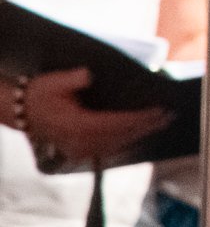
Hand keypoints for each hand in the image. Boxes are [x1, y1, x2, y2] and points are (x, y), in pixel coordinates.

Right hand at [19, 70, 170, 169]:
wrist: (22, 112)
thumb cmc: (40, 94)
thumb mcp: (54, 82)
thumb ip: (72, 79)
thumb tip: (87, 75)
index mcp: (77, 125)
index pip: (116, 123)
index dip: (140, 118)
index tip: (160, 111)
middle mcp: (80, 142)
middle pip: (121, 135)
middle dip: (147, 125)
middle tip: (170, 115)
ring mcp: (79, 150)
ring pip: (117, 144)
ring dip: (140, 134)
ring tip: (161, 123)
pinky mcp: (79, 152)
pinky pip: (108, 149)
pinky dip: (126, 141)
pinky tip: (140, 134)